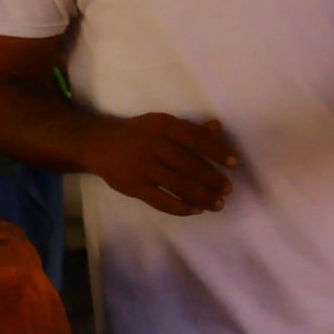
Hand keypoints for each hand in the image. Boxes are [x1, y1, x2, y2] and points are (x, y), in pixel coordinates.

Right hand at [89, 114, 241, 214]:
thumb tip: (217, 128)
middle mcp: (153, 146)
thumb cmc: (138, 133)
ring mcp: (142, 168)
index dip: (217, 151)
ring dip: (201, 196)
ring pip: (178, 185)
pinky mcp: (134, 187)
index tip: (234, 163)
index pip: (197, 138)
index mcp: (164, 126)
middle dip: (212, 179)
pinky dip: (180, 207)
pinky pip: (161, 200)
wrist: (99, 144)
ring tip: (217, 204)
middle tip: (227, 189)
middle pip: (189, 165)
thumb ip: (189, 128)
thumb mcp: (162, 124)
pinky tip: (195, 210)